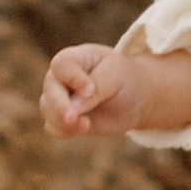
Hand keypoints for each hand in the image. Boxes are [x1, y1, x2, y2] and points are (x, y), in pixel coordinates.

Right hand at [41, 43, 190, 139]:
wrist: (142, 96)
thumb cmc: (131, 79)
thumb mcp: (118, 77)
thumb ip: (96, 90)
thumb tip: (76, 106)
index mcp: (76, 59)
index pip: (63, 65)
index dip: (73, 78)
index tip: (91, 90)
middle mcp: (64, 78)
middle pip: (49, 88)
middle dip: (60, 105)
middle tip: (77, 119)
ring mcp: (63, 99)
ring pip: (48, 110)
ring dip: (62, 120)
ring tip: (83, 126)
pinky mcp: (68, 120)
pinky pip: (56, 127)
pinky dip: (66, 130)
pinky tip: (83, 129)